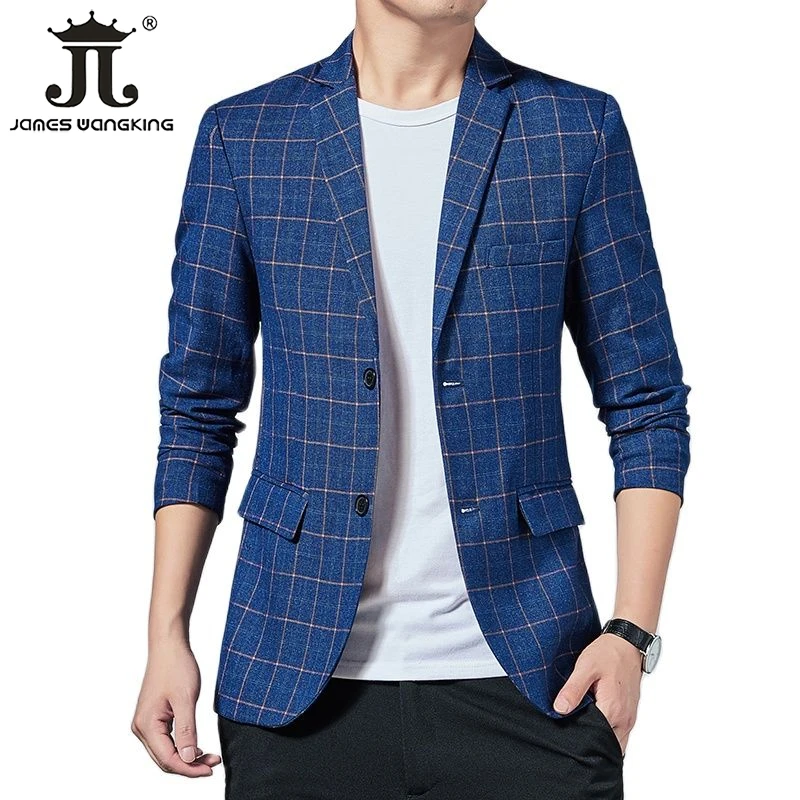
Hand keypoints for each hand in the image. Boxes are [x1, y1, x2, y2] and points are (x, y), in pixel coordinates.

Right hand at [131, 639, 221, 776]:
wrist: (169, 646)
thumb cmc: (176, 667)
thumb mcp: (186, 699)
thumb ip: (187, 731)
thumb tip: (188, 758)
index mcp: (146, 725)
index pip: (168, 759)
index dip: (190, 768)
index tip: (210, 769)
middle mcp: (141, 728)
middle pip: (165, 759)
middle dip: (190, 765)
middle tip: (213, 763)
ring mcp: (145, 723)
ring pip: (165, 752)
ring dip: (186, 757)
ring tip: (209, 756)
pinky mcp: (153, 717)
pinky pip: (166, 741)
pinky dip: (181, 746)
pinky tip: (196, 747)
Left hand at [553, 632, 641, 755]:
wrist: (628, 643)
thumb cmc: (608, 654)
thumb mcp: (585, 668)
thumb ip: (573, 690)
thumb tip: (559, 710)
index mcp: (612, 710)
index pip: (594, 738)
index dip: (578, 735)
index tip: (565, 728)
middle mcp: (624, 720)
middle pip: (605, 743)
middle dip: (589, 740)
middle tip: (572, 727)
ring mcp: (629, 718)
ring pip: (614, 741)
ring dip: (599, 737)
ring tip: (582, 723)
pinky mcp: (630, 714)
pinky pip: (619, 733)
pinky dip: (607, 732)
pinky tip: (594, 718)